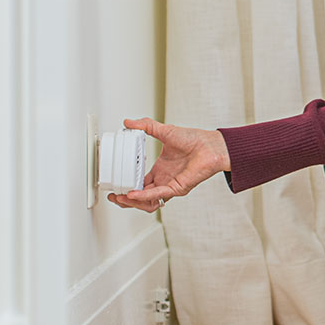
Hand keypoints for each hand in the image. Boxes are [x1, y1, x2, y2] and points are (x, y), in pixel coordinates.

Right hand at [107, 117, 230, 212]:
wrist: (211, 144)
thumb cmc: (194, 140)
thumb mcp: (165, 131)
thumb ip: (146, 126)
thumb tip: (129, 122)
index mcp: (160, 169)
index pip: (139, 183)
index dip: (126, 185)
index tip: (114, 183)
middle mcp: (163, 179)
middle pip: (140, 197)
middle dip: (125, 199)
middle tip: (113, 195)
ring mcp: (170, 185)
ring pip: (147, 201)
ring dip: (133, 202)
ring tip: (121, 197)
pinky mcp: (177, 188)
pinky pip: (158, 195)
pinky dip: (144, 195)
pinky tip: (134, 193)